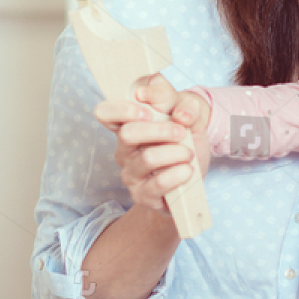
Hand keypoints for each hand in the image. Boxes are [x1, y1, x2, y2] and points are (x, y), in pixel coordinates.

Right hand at [93, 73, 210, 211]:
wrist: (194, 175)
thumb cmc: (184, 140)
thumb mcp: (188, 115)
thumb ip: (184, 104)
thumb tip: (180, 113)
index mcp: (128, 125)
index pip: (105, 113)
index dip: (122, 109)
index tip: (148, 111)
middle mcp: (124, 149)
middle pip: (127, 134)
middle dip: (159, 130)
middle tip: (181, 131)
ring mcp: (131, 173)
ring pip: (147, 158)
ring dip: (175, 152)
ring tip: (189, 153)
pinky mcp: (142, 195)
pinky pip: (157, 184)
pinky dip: (177, 174)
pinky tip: (187, 171)